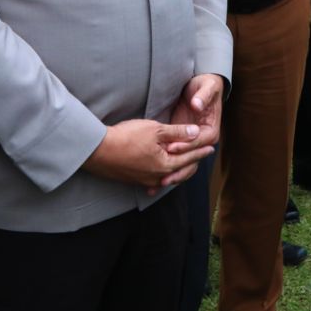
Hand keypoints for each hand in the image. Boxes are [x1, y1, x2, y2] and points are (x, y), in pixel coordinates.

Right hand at [83, 119, 212, 194]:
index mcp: (166, 165)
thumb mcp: (155, 130)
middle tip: (201, 155)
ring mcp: (145, 181)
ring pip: (168, 176)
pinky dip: (163, 175)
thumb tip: (196, 132)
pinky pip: (155, 180)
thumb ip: (177, 132)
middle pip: (181, 170)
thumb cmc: (127, 137)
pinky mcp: (134, 180)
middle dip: (192, 162)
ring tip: (185, 163)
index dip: (200, 150)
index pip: (189, 157)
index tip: (211, 147)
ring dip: (177, 168)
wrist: (99, 150)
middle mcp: (158, 178)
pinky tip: (162, 176)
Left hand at [164, 74, 221, 185]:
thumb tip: (197, 105)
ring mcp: (192, 145)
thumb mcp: (207, 87)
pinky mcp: (182, 144)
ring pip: (183, 164)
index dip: (186, 145)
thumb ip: (202, 96)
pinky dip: (166, 170)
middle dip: (177, 169)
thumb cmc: (205, 85)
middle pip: (192, 160)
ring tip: (156, 185)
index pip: (199, 142)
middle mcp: (203, 141)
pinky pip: (175, 160)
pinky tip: (153, 182)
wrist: (201, 87)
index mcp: (211, 130)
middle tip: (162, 177)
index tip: (171, 147)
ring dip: (171, 175)